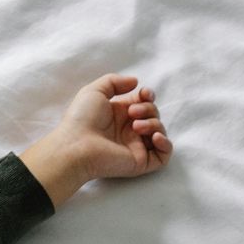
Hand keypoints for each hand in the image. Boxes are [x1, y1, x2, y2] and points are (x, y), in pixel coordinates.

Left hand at [21, 74, 172, 206]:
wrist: (77, 145)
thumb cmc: (82, 118)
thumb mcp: (94, 91)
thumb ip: (114, 82)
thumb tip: (136, 82)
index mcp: (119, 114)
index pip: (143, 103)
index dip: (148, 96)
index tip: (145, 94)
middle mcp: (128, 129)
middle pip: (153, 115)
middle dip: (148, 109)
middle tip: (133, 112)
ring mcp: (135, 146)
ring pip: (159, 132)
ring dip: (154, 124)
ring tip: (136, 126)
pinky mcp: (140, 162)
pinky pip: (163, 156)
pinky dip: (165, 144)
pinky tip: (155, 137)